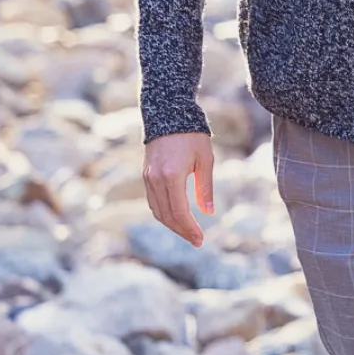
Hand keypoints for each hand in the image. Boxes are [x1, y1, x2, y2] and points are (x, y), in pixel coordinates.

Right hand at [142, 132, 215, 247]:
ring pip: (157, 210)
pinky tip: (176, 217)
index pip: (178, 212)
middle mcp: (155, 179)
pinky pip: (153, 201)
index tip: (200, 239)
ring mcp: (147, 177)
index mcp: (171, 176)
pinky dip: (163, 213)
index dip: (189, 229)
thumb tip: (207, 213)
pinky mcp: (146, 175)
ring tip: (188, 232)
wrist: (168, 113)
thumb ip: (205, 187)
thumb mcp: (205, 160)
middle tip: (196, 240)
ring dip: (171, 224)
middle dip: (181, 230)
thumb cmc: (192, 135)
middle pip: (165, 215)